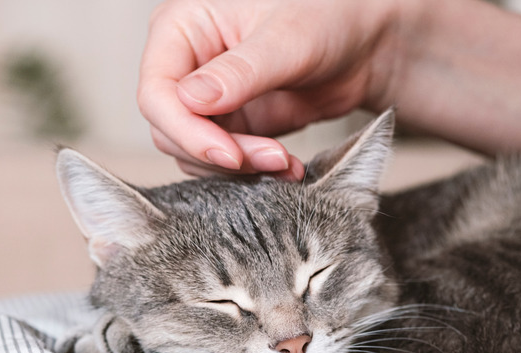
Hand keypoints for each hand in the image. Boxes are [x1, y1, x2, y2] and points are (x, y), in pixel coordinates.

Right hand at [137, 0, 400, 177]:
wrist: (364, 41)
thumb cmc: (327, 15)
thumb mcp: (287, 39)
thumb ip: (239, 71)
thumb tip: (191, 100)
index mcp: (181, 27)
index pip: (156, 92)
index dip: (186, 130)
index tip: (229, 154)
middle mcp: (184, 64)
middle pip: (170, 128)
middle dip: (218, 152)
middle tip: (270, 158)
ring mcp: (204, 98)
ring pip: (193, 151)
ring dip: (237, 166)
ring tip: (285, 162)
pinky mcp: (227, 123)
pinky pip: (221, 160)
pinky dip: (250, 170)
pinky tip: (285, 165)